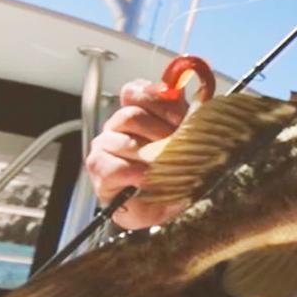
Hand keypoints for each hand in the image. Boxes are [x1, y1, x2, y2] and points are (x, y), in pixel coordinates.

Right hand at [86, 80, 189, 229]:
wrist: (167, 206)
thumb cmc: (177, 171)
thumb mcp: (189, 139)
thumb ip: (189, 116)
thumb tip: (196, 99)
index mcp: (139, 112)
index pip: (135, 91)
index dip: (156, 100)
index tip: (179, 117)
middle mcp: (119, 125)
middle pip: (131, 114)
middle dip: (159, 132)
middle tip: (177, 148)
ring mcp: (106, 145)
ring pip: (122, 139)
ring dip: (148, 155)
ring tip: (166, 167)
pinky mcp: (99, 169)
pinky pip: (112, 166)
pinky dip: (134, 173)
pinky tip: (148, 180)